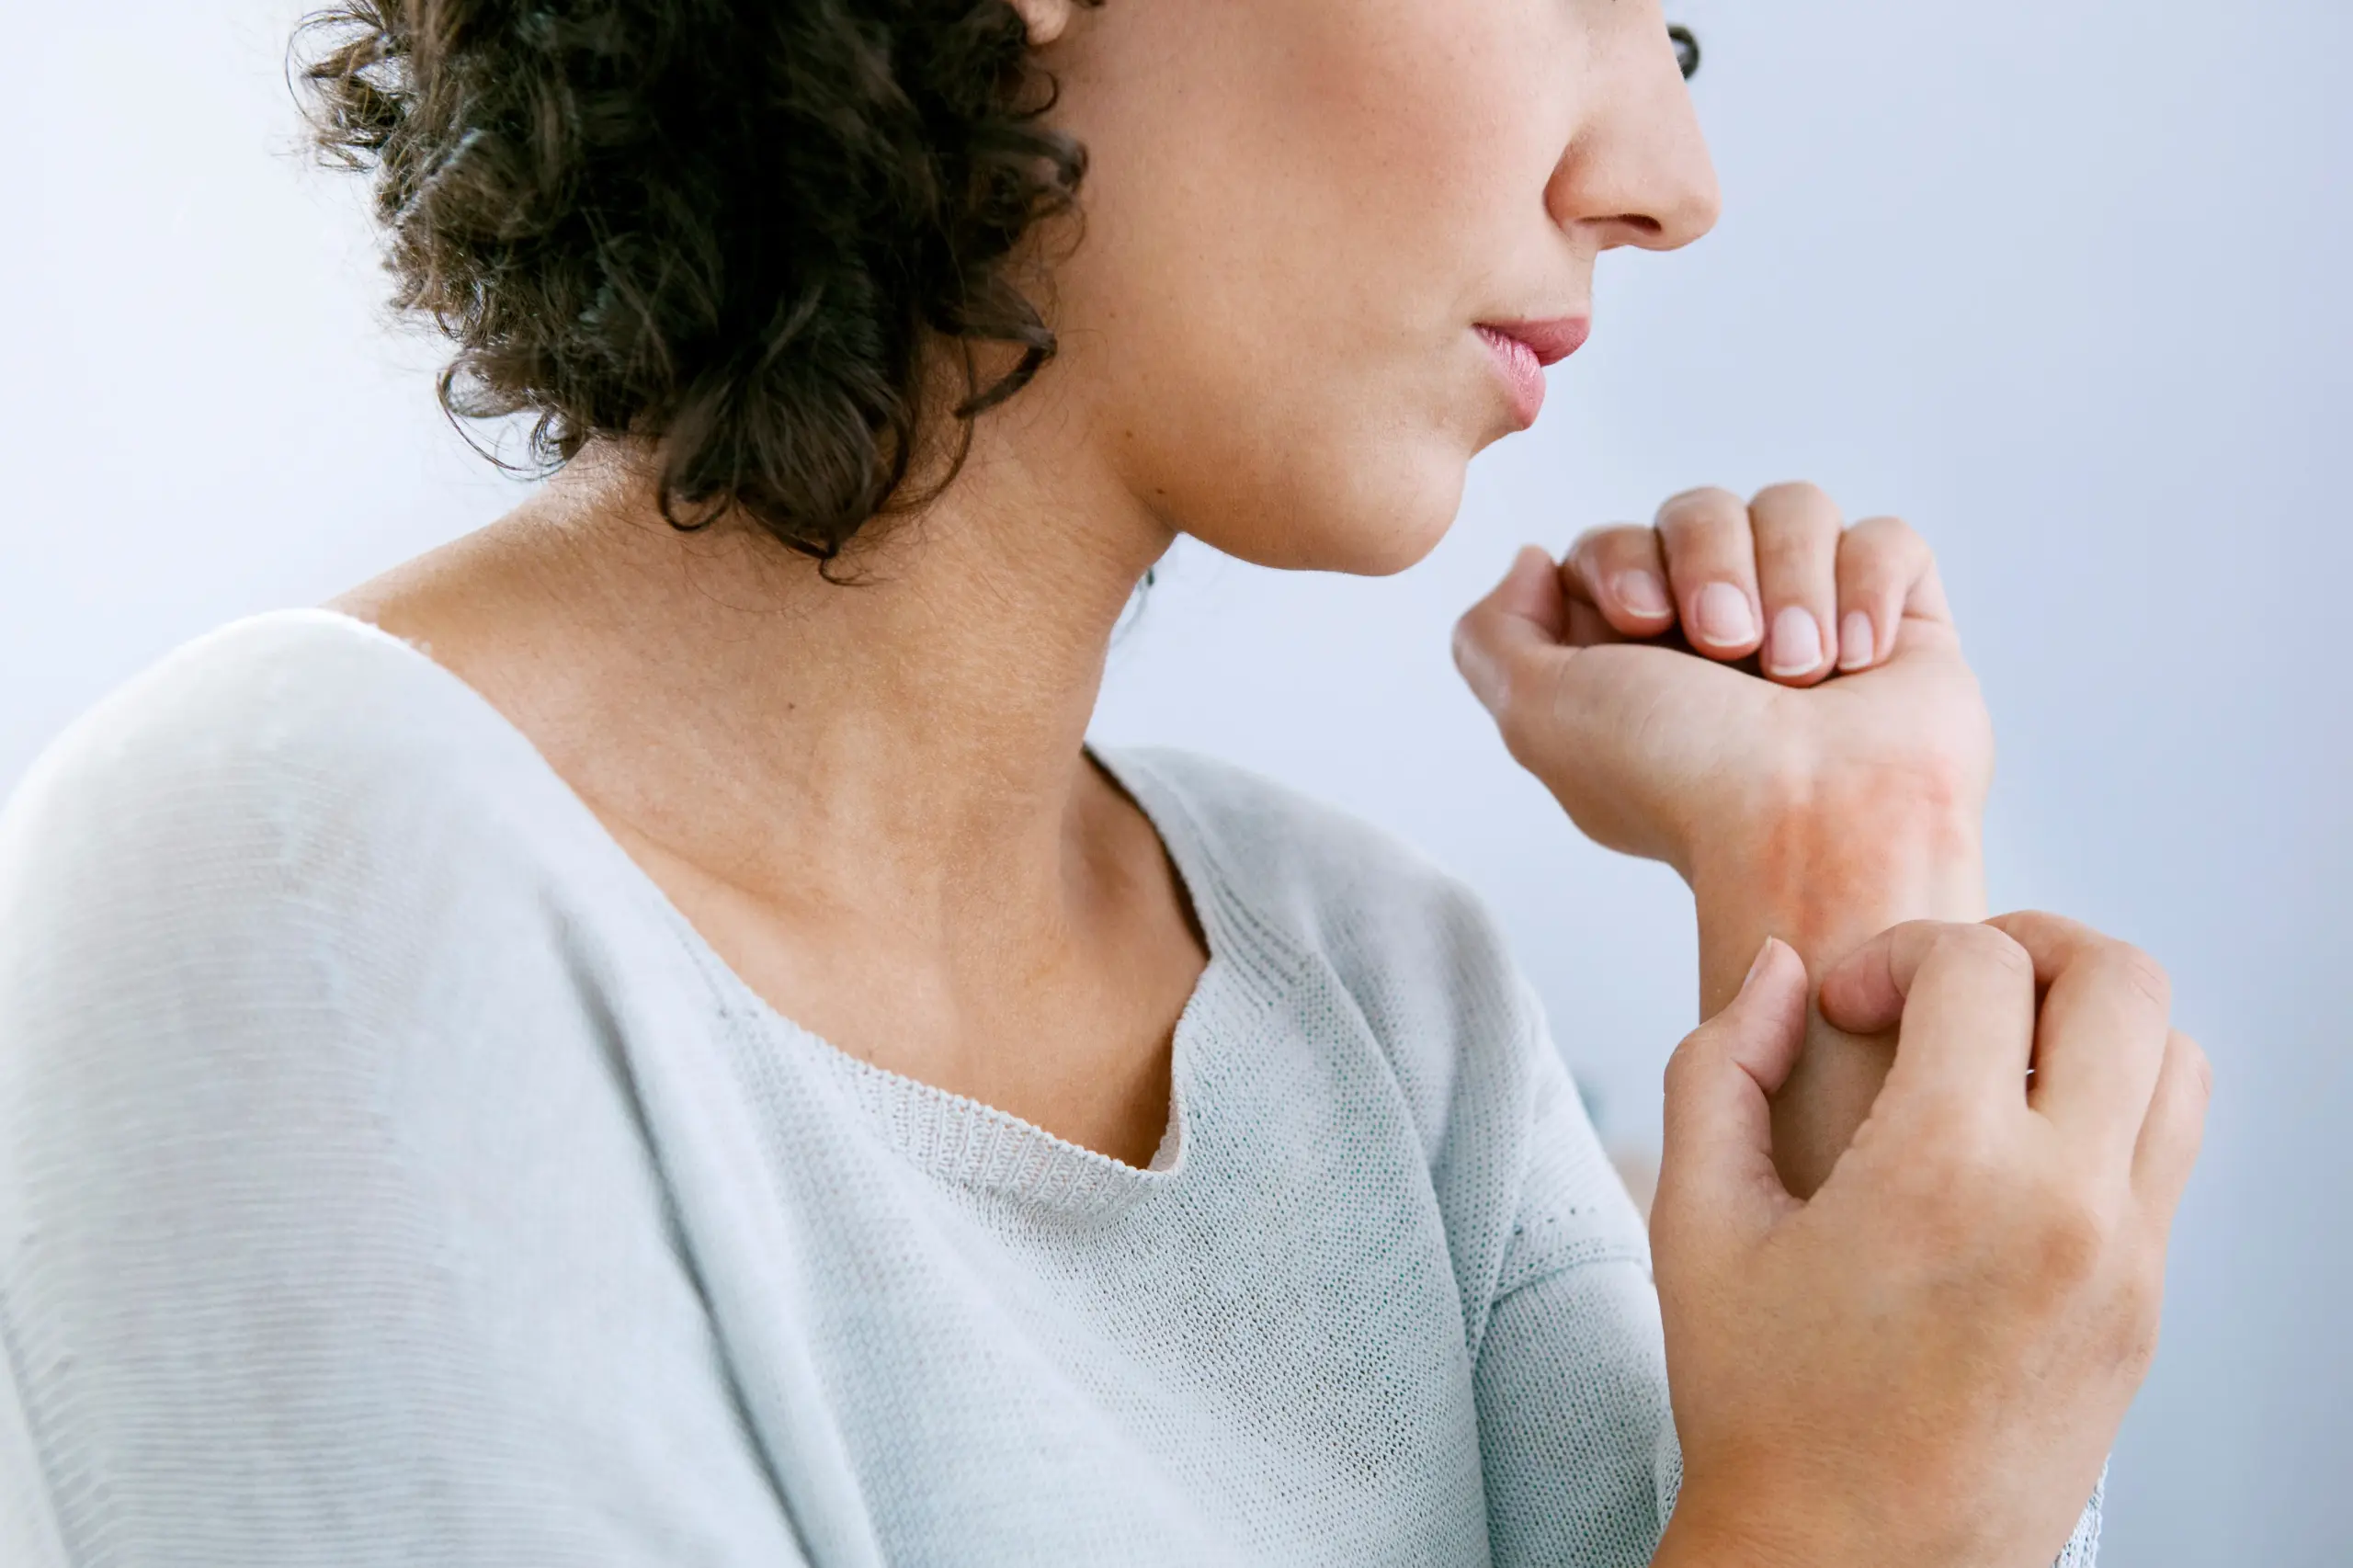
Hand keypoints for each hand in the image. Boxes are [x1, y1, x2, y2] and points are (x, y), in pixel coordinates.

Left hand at [1451, 482, 1988, 880]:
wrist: (1812, 826)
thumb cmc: (1678, 781)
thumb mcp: (1537, 713)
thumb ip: (1494, 636)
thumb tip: (1532, 561)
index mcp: (1636, 656)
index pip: (1616, 542)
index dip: (1623, 561)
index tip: (1643, 625)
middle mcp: (1723, 631)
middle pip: (1699, 508)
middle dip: (1709, 565)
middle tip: (1728, 647)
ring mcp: (1814, 620)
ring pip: (1793, 506)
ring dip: (1790, 582)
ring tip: (1800, 672)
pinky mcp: (1900, 619)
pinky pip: (1885, 537)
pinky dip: (1868, 588)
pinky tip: (1858, 662)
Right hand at [1648, 916, 2208, 1567]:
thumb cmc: (1762, 1406)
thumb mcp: (1695, 1221)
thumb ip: (1722, 1064)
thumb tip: (1788, 972)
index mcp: (1947, 1172)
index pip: (1979, 966)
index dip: (1896, 950)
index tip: (1842, 1007)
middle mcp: (2068, 1205)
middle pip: (2123, 981)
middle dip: (2024, 945)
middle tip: (1943, 987)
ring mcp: (2129, 1262)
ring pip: (2177, 1060)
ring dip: (2089, 1023)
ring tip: (1991, 1057)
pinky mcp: (2147, 1310)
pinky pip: (2170, 1153)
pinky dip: (2110, 1104)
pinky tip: (2011, 1143)